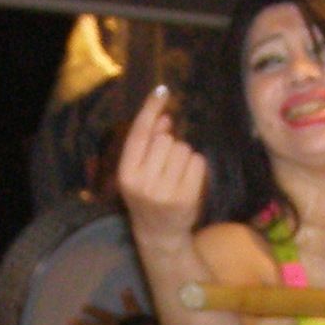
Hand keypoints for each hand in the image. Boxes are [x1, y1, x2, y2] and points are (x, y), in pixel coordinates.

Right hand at [114, 85, 207, 254]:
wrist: (159, 234)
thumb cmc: (149, 195)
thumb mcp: (140, 171)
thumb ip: (149, 144)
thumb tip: (165, 118)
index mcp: (126, 173)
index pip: (140, 133)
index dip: (151, 109)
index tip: (162, 90)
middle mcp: (142, 183)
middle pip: (166, 139)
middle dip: (169, 145)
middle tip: (165, 167)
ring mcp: (164, 192)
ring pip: (183, 149)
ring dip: (183, 157)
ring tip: (176, 176)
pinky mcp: (186, 198)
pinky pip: (197, 162)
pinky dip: (196, 167)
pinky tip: (187, 181)